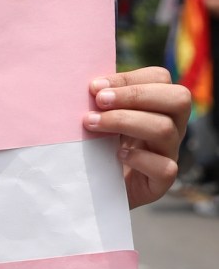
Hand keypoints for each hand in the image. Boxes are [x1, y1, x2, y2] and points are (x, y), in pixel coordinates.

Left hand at [83, 67, 190, 208]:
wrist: (98, 189)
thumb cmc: (99, 148)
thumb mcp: (102, 120)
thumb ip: (102, 102)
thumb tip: (90, 86)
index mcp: (159, 106)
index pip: (160, 79)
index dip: (129, 79)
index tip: (95, 87)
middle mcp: (172, 126)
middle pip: (178, 98)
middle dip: (134, 95)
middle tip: (99, 101)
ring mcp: (169, 153)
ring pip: (165, 129)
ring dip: (125, 121)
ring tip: (92, 124)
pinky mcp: (162, 181)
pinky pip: (165, 167)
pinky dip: (140, 158)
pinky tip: (117, 155)